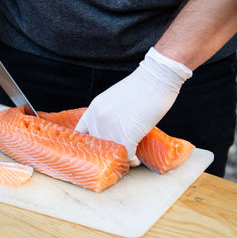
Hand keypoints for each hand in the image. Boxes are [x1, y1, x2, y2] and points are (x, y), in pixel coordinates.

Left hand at [75, 47, 191, 165]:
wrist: (156, 77)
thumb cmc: (141, 86)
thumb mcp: (114, 99)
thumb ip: (108, 114)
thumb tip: (113, 131)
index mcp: (93, 110)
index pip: (80, 133)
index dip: (88, 145)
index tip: (97, 150)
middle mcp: (97, 119)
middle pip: (96, 147)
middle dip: (107, 154)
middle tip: (116, 157)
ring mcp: (110, 128)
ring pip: (111, 153)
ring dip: (120, 159)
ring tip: (127, 159)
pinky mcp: (127, 134)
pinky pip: (126, 155)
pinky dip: (131, 160)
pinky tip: (136, 160)